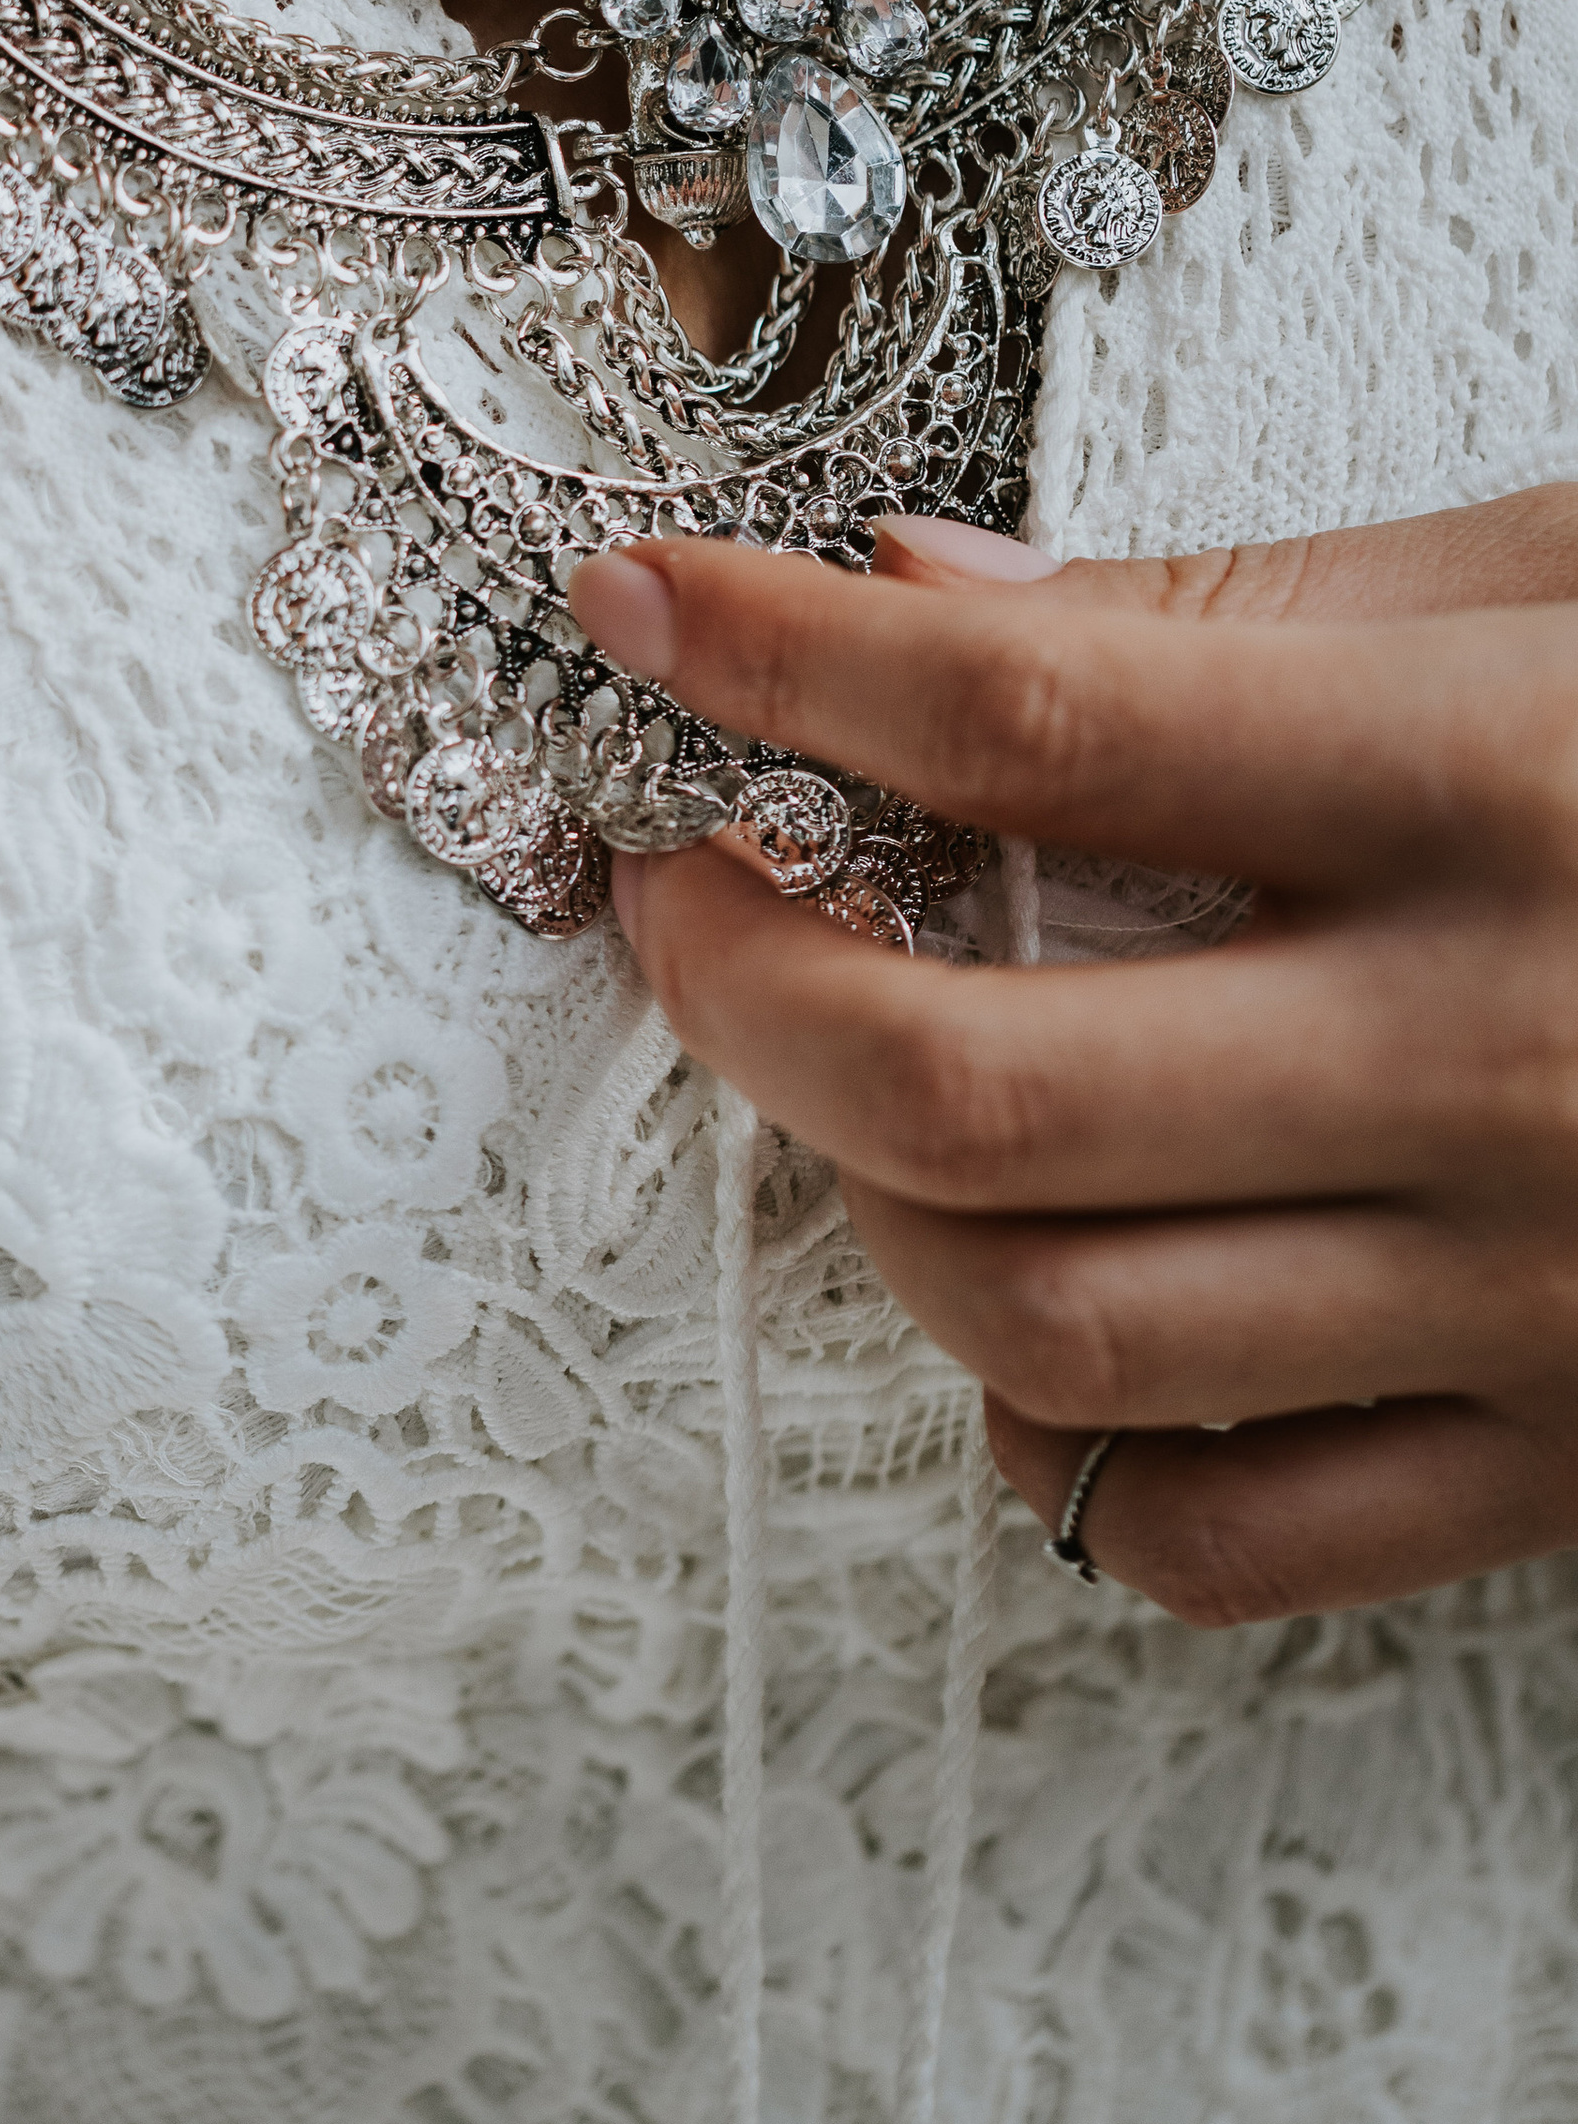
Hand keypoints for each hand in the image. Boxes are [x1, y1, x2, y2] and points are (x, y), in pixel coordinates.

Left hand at [566, 489, 1577, 1624]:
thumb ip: (1241, 603)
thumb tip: (918, 591)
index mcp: (1500, 787)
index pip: (1034, 720)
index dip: (776, 657)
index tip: (639, 604)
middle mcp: (1499, 1058)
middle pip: (980, 1081)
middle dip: (741, 980)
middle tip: (689, 885)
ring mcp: (1532, 1293)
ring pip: (1053, 1324)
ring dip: (871, 1204)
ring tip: (865, 1081)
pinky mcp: (1571, 1461)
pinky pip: (1223, 1532)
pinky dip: (1062, 1436)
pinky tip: (1049, 1296)